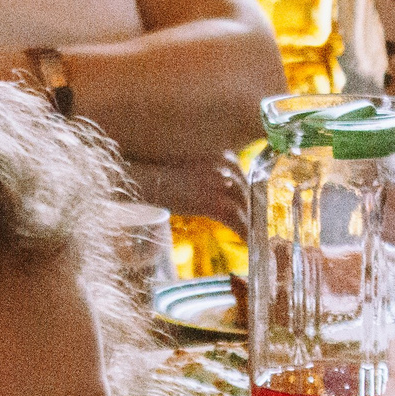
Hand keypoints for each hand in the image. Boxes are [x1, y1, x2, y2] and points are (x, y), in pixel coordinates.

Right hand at [123, 154, 247, 225]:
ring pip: (244, 207)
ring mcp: (220, 183)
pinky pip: (236, 220)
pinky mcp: (212, 202)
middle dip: (251, 210)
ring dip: (250, 224)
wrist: (140, 179)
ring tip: (251, 237)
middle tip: (254, 226)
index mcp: (220, 153)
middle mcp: (224, 164)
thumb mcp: (186, 165)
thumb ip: (205, 173)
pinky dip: (243, 233)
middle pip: (247, 191)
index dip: (247, 195)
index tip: (250, 207)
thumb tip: (215, 188)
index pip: (243, 176)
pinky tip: (245, 243)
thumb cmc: (155, 173)